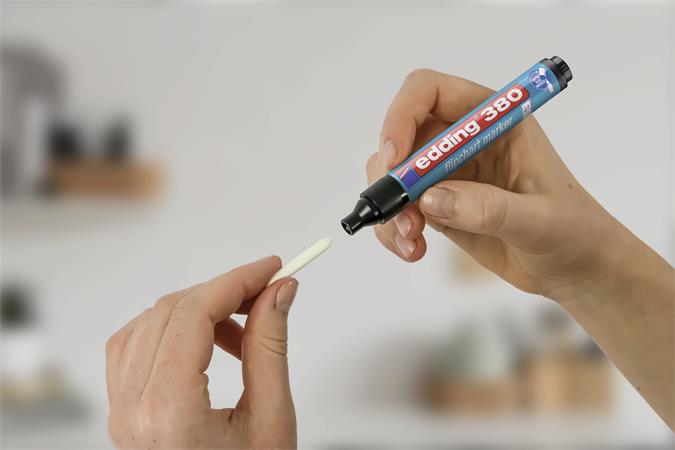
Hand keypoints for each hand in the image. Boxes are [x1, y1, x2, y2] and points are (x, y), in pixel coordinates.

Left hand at [105, 256, 297, 448]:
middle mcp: (134, 409)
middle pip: (171, 311)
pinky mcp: (123, 409)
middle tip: (266, 290)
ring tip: (241, 327)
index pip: (194, 314)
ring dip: (199, 309)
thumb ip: (270, 346)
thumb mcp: (271, 419)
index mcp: (169, 412)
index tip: (271, 269)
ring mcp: (122, 410)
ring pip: (150, 322)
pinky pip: (136, 344)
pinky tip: (205, 340)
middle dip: (223, 290)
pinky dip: (173, 328)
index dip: (236, 280)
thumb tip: (279, 292)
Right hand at [367, 68, 623, 300]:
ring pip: (393, 176)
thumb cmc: (574, 232)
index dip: (402, 116)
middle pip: (401, 136)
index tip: (394, 159)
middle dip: (391, 176)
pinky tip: (413, 251)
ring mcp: (448, 174)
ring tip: (411, 241)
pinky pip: (399, 209)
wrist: (577, 268)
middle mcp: (463, 141)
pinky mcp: (439, 206)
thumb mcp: (541, 221)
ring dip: (391, 209)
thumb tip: (431, 199)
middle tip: (401, 215)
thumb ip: (489, 208)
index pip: (430, 92)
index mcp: (493, 120)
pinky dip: (394, 230)